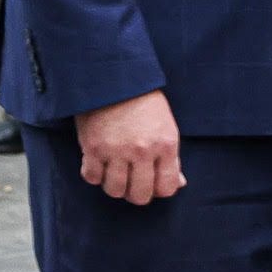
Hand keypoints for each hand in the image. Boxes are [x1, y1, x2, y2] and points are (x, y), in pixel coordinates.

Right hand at [75, 89, 182, 204]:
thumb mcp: (166, 127)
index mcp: (165, 145)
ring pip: (115, 190)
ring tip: (114, 172)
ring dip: (114, 186)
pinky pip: (92, 177)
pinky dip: (94, 174)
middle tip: (131, 181)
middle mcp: (142, 150)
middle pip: (140, 196)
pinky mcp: (93, 147)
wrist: (114, 76)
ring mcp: (117, 150)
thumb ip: (171, 158)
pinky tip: (98, 163)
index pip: (166, 188)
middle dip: (136, 193)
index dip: (158, 190)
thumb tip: (179, 184)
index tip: (151, 182)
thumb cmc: (143, 102)